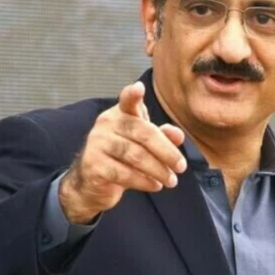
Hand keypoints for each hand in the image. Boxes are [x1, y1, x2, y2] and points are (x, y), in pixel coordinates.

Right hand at [59, 81, 186, 223]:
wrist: (92, 184)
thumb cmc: (122, 156)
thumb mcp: (143, 143)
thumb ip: (162, 136)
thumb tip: (179, 135)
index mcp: (120, 114)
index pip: (127, 101)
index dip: (132, 95)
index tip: (139, 89)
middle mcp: (106, 124)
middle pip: (142, 133)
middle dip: (166, 151)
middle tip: (181, 166)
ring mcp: (97, 144)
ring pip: (135, 155)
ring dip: (158, 169)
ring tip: (171, 180)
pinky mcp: (93, 166)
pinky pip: (124, 174)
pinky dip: (144, 181)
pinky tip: (155, 185)